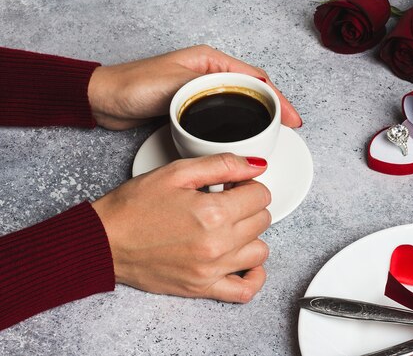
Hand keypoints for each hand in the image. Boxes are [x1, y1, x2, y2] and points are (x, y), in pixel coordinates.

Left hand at [88, 45, 301, 129]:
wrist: (103, 100)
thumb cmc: (133, 87)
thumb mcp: (175, 84)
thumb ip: (206, 90)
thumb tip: (238, 102)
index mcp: (210, 61)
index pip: (255, 78)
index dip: (278, 98)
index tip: (292, 118)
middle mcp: (209, 72)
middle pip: (252, 90)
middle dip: (274, 107)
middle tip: (289, 129)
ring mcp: (202, 89)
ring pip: (241, 103)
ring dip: (259, 116)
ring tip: (273, 135)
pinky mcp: (192, 106)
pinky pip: (225, 114)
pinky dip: (240, 124)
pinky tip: (244, 138)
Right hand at [92, 153, 270, 301]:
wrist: (104, 240)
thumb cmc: (133, 207)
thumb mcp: (177, 172)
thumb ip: (222, 165)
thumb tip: (256, 166)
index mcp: (213, 213)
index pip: (261, 195)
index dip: (248, 185)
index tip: (232, 186)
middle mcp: (217, 245)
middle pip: (263, 220)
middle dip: (249, 206)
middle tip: (226, 202)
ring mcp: (211, 270)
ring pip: (260, 251)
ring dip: (250, 236)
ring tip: (230, 227)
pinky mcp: (202, 288)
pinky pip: (246, 291)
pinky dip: (253, 277)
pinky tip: (243, 261)